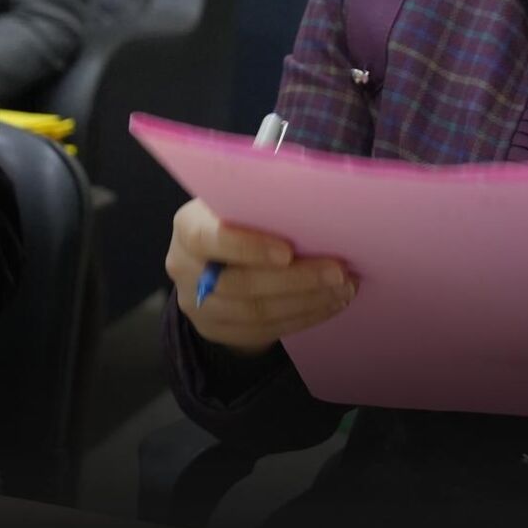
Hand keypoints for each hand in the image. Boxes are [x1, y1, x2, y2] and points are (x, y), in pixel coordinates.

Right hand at [164, 198, 353, 358]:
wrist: (217, 259)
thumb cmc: (239, 219)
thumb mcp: (240, 202)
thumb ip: (263, 201)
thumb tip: (311, 196)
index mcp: (188, 227)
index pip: (210, 239)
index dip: (248, 247)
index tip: (289, 251)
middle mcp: (184, 268)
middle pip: (240, 283)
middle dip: (296, 279)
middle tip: (338, 271)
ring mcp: (197, 305)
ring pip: (255, 312)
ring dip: (306, 302)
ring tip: (343, 288)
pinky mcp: (216, 330)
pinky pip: (263, 331)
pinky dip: (302, 318)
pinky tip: (329, 304)